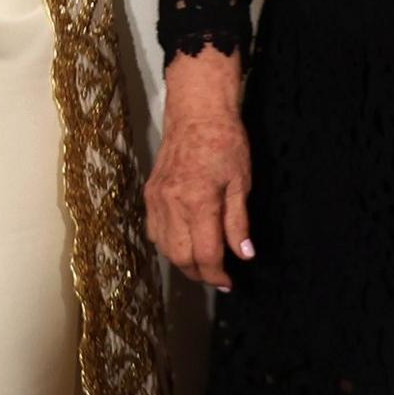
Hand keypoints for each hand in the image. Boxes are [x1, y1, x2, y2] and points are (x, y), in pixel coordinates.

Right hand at [144, 50, 253, 288]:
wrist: (196, 111)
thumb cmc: (225, 142)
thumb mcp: (242, 182)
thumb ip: (239, 222)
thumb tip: (244, 254)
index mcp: (198, 202)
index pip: (205, 254)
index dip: (217, 275)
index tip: (228, 283)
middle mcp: (172, 204)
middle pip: (180, 257)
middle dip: (199, 274)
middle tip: (216, 277)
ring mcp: (157, 199)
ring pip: (163, 247)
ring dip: (182, 261)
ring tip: (201, 264)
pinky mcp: (150, 193)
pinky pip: (154, 230)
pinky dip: (168, 244)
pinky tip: (183, 242)